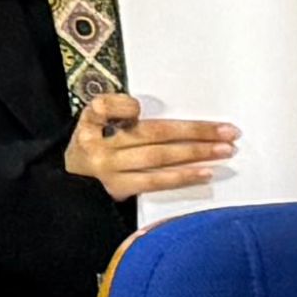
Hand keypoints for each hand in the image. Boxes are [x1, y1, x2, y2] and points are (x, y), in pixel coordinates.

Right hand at [57, 92, 237, 201]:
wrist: (69, 187)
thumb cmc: (92, 150)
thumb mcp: (94, 128)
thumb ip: (119, 116)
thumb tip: (172, 119)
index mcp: (90, 123)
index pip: (102, 107)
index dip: (121, 107)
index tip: (137, 107)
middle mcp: (99, 145)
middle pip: (151, 133)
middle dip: (193, 131)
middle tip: (227, 131)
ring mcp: (109, 169)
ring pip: (158, 157)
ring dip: (196, 153)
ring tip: (224, 150)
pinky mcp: (119, 189)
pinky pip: (155, 181)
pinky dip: (182, 177)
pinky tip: (204, 173)